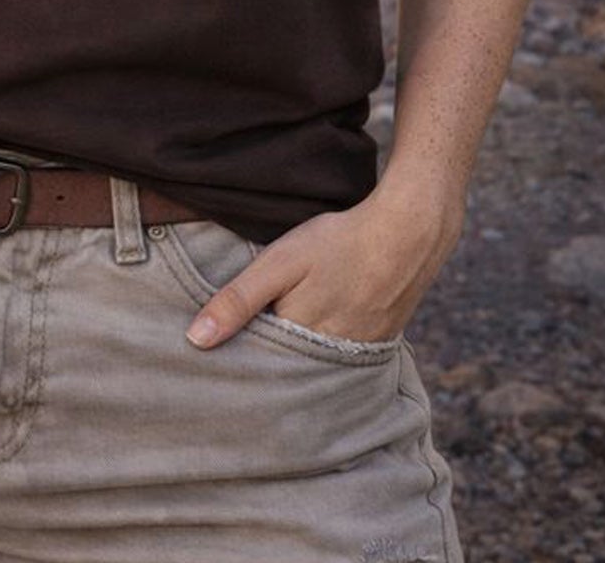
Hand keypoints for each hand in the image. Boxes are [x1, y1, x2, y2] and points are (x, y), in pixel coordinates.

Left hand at [184, 171, 464, 349]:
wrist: (408, 233)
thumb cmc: (338, 244)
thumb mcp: (279, 264)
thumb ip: (238, 301)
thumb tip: (196, 340)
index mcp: (298, 344)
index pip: (258, 366)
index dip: (237, 358)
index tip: (214, 358)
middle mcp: (328, 361)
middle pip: (286, 371)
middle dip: (265, 364)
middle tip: (241, 354)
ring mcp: (356, 356)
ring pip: (313, 367)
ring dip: (296, 358)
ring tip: (280, 338)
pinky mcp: (376, 345)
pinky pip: (341, 359)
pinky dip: (324, 350)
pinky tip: (318, 332)